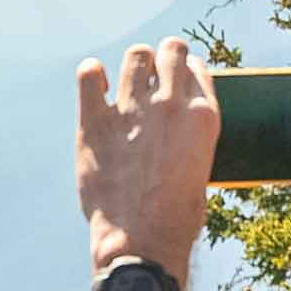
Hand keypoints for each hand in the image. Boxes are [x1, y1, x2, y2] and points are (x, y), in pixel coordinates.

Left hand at [76, 38, 215, 277]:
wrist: (141, 239)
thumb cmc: (175, 215)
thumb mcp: (201, 168)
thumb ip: (191, 134)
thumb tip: (180, 121)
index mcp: (202, 115)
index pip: (195, 68)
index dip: (184, 69)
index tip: (176, 79)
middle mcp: (170, 105)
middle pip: (169, 51)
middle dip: (163, 57)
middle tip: (153, 74)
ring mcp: (132, 110)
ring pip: (135, 57)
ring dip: (133, 64)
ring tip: (127, 81)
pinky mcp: (95, 121)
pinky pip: (89, 74)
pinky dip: (91, 74)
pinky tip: (95, 85)